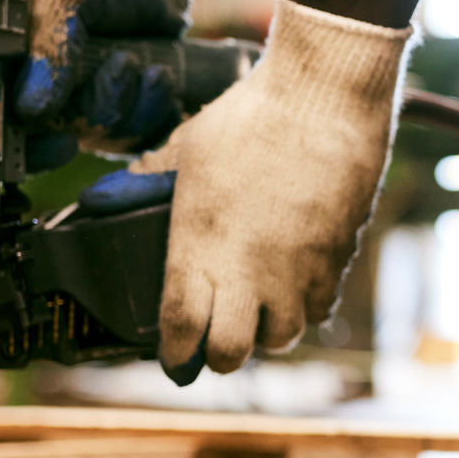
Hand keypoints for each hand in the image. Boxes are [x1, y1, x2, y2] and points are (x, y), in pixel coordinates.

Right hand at [15, 0, 201, 158]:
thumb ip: (49, 46)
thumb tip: (30, 108)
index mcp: (10, 59)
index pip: (6, 124)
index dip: (31, 148)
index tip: (65, 141)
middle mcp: (43, 88)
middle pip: (66, 136)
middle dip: (105, 107)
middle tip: (126, 62)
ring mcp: (85, 102)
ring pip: (108, 138)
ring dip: (139, 108)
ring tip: (154, 68)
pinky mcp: (125, 108)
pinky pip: (140, 138)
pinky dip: (158, 117)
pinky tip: (163, 81)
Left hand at [123, 0, 410, 383]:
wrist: (327, 100)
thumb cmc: (252, 117)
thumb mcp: (187, 147)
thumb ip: (154, 184)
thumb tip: (121, 197)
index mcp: (201, 244)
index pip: (181, 327)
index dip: (174, 353)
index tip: (173, 357)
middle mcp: (251, 269)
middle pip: (233, 353)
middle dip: (221, 355)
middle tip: (218, 339)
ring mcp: (298, 270)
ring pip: (284, 336)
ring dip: (268, 330)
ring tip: (260, 307)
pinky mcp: (337, 260)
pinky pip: (321, 306)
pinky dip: (306, 305)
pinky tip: (296, 280)